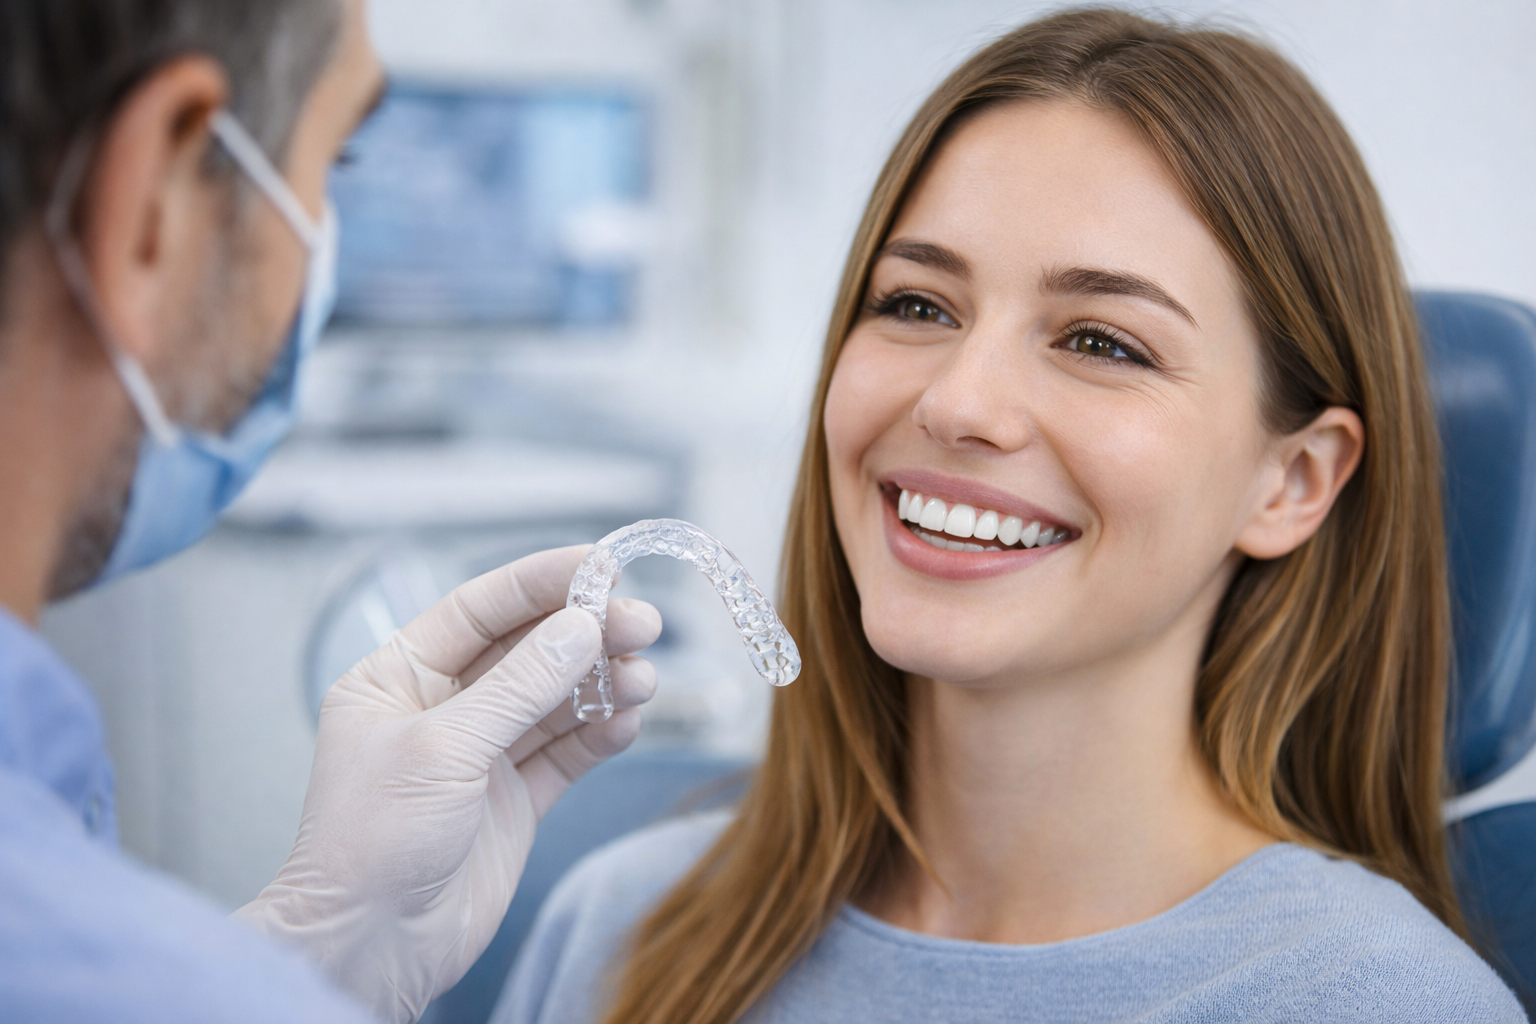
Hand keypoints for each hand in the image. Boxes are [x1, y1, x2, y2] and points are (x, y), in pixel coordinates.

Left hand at [233, 545, 659, 1021]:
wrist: (370, 948)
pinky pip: (568, 752)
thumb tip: (581, 626)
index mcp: (399, 676)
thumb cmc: (371, 842)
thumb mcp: (444, 747)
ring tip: (643, 679)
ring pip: (557, 699)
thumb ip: (519, 686)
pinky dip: (600, 734)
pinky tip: (626, 722)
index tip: (603, 564)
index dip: (542, 582)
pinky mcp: (514, 799)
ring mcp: (482, 754)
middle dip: (587, 633)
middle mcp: (443, 707)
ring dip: (603, 682)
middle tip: (643, 623)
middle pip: (529, 650)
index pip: (480, 609)